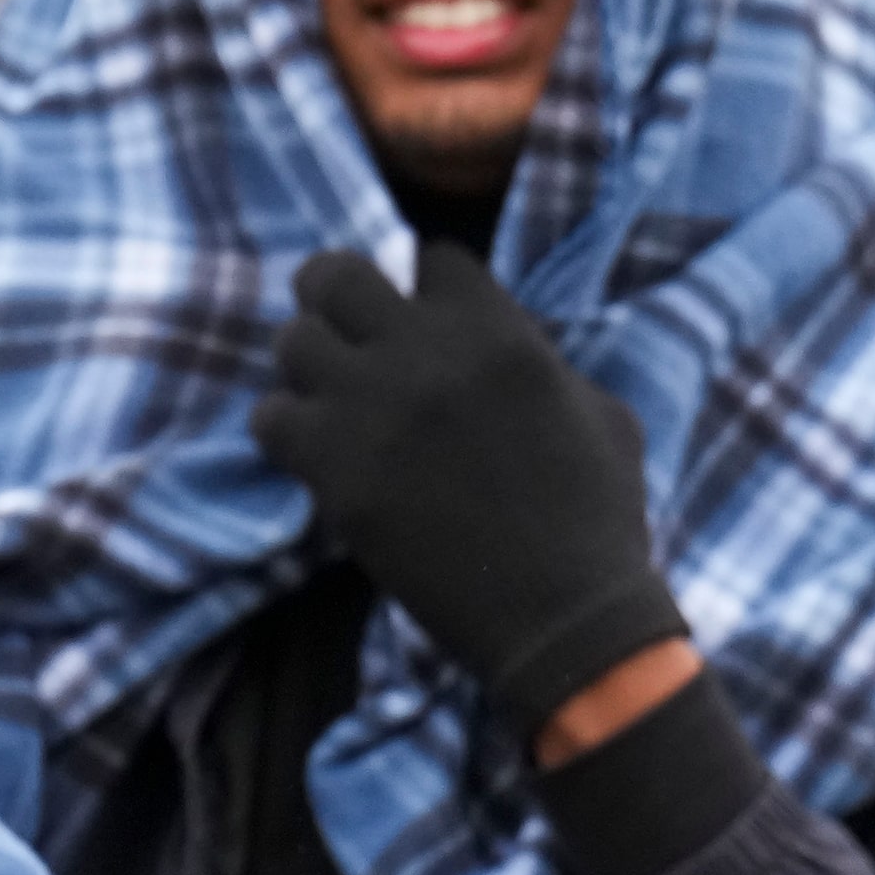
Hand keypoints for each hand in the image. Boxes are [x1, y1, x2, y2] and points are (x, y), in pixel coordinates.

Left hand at [250, 243, 688, 742]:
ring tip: (335, 400)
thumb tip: (509, 348)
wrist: (566, 617)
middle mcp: (428, 353)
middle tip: (346, 334)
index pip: (431, 258)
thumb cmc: (601, 519)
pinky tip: (321, 455)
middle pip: (334, 276)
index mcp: (502, 332)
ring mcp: (372, 408)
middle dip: (334, 297)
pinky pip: (270, 417)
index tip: (426, 321)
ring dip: (310, 367)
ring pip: (292, 341)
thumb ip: (546, 364)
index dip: (425, 288)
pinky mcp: (333, 470)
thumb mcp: (605, 416)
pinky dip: (289, 431)